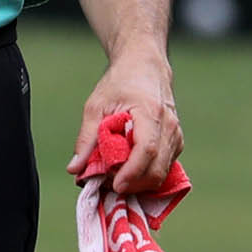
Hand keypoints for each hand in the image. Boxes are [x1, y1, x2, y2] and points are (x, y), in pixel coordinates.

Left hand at [65, 48, 182, 193]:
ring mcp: (176, 135)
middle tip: (108, 184)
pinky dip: (146, 175)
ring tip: (114, 177)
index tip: (115, 184)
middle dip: (133, 184)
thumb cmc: (120, 83)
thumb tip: (74, 169)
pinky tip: (128, 171)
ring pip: (162, 172)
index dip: (131, 173)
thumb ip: (86, 139)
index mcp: (150, 112)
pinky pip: (164, 167)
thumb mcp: (96, 106)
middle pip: (157, 169)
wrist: (144, 67)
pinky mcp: (176, 142)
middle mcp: (169, 126)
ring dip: (139, 182)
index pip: (146, 150)